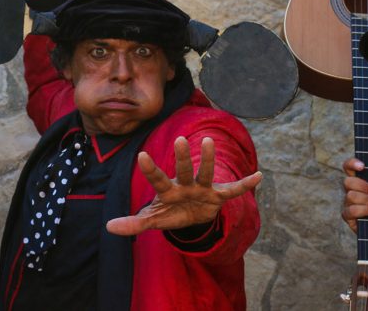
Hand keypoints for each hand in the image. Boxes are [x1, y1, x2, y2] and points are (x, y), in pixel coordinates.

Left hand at [106, 136, 261, 235]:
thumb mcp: (153, 220)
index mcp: (168, 191)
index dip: (150, 170)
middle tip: (178, 139)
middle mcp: (185, 185)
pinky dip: (245, 184)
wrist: (192, 216)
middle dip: (181, 158)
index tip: (141, 156)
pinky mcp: (218, 196)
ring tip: (208, 141)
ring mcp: (202, 189)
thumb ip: (133, 223)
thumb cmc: (170, 212)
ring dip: (207, 160)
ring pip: (205, 173)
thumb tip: (108, 227)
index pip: (157, 179)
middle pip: (182, 171)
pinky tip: (258, 175)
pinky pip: (232, 191)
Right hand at [341, 158, 367, 245]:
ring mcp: (348, 203)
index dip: (352, 163)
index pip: (349, 167)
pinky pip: (351, 210)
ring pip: (350, 196)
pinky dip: (365, 210)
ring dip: (367, 200)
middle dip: (364, 186)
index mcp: (360, 179)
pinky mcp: (348, 216)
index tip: (363, 166)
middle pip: (348, 181)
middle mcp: (351, 190)